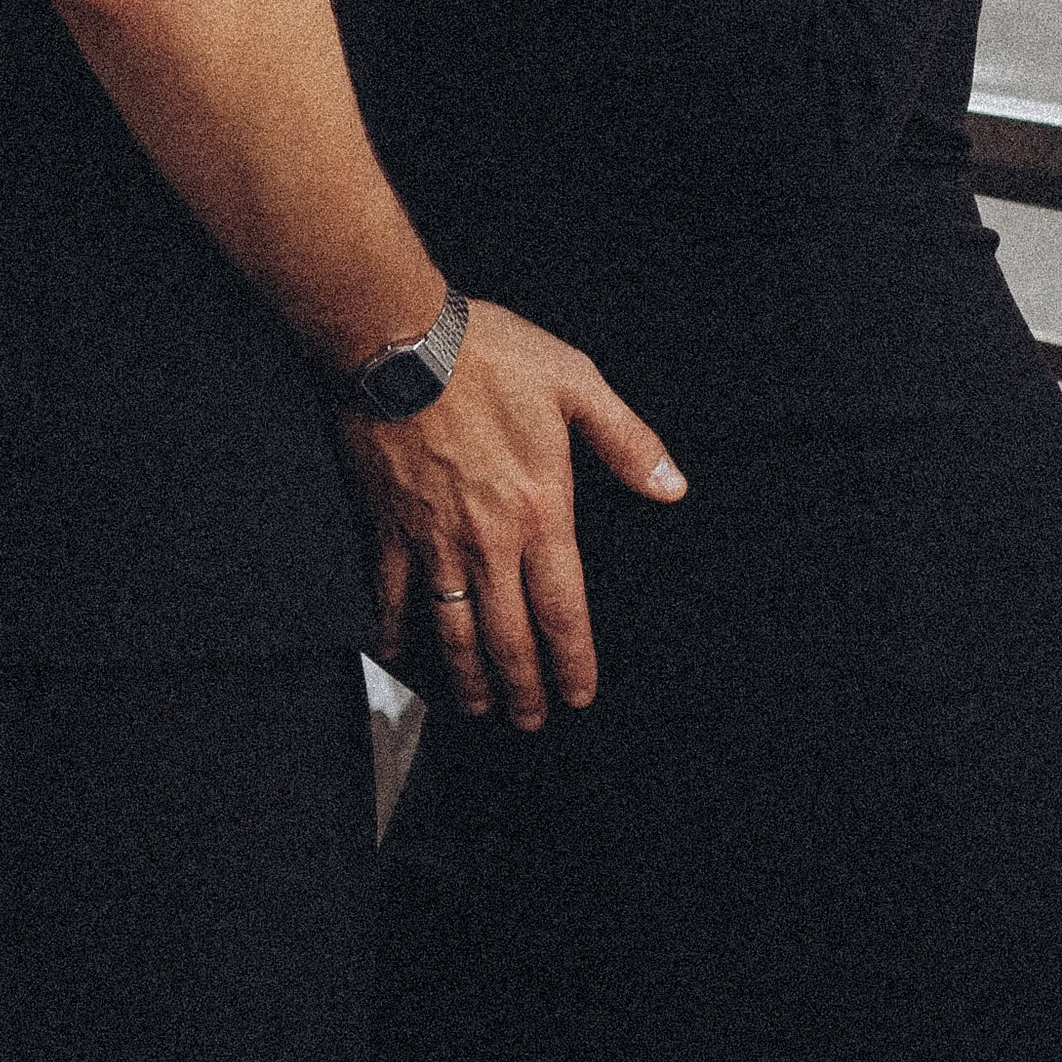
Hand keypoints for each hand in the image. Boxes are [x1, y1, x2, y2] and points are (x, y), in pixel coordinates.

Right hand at [346, 300, 685, 728]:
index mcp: (542, 511)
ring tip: (479, 707)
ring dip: (469, 677)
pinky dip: (396, 633)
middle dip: (523, 688)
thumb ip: (627, 442)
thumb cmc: (492, 356)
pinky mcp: (388, 528)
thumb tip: (672, 487)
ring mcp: (434, 540)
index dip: (572, 661)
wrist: (401, 341)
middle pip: (509, 636)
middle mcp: (489, 541)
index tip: (578, 696)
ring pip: (453, 630)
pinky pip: (391, 597)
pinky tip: (401, 656)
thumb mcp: (576, 384)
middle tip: (531, 720)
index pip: (563, 609)